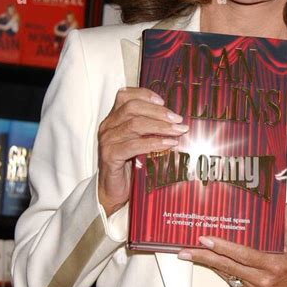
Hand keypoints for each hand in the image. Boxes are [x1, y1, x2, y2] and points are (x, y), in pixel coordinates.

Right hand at [97, 87, 188, 215]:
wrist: (114, 191)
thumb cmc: (130, 165)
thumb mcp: (140, 142)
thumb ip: (150, 129)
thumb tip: (176, 120)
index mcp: (113, 118)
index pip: (125, 96)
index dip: (145, 95)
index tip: (164, 101)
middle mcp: (108, 126)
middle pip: (132, 107)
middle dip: (158, 112)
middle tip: (178, 120)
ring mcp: (107, 141)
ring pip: (134, 124)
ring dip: (160, 126)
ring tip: (178, 131)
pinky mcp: (110, 156)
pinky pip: (134, 145)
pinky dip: (154, 143)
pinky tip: (169, 144)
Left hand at [177, 197, 286, 286]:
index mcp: (274, 266)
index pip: (242, 255)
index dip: (222, 247)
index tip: (204, 240)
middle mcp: (262, 280)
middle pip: (227, 267)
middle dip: (203, 258)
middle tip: (184, 251)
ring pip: (226, 275)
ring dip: (208, 265)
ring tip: (189, 255)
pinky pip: (232, 282)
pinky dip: (221, 271)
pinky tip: (209, 263)